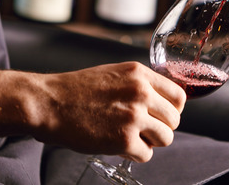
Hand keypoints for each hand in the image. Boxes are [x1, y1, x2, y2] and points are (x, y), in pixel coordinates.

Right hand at [0, 62, 185, 162]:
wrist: (49, 103)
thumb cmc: (76, 90)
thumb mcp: (114, 74)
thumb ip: (139, 84)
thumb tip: (161, 101)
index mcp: (139, 74)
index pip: (179, 95)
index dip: (173, 109)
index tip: (164, 115)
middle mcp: (140, 92)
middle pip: (175, 119)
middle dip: (162, 127)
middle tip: (146, 129)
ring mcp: (133, 116)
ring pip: (166, 138)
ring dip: (152, 142)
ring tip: (133, 138)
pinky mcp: (123, 140)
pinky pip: (147, 154)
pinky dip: (136, 154)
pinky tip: (121, 146)